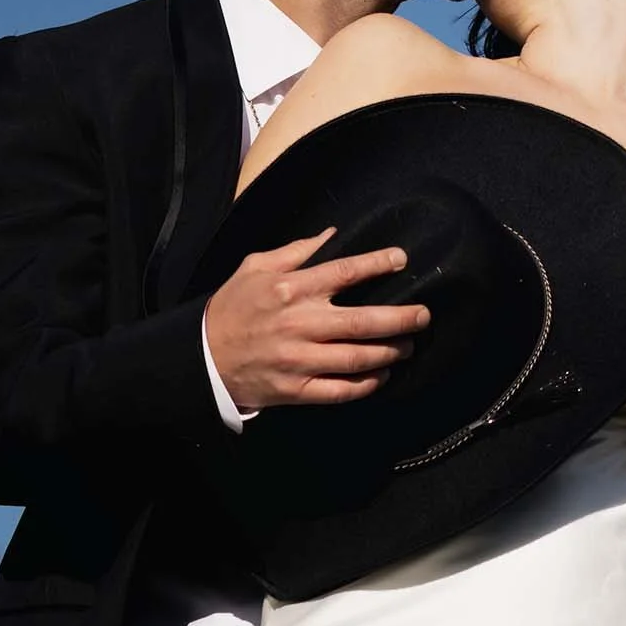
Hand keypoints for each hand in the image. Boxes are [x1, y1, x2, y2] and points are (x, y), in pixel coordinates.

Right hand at [204, 229, 429, 413]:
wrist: (201, 356)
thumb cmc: (231, 307)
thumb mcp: (255, 267)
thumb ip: (296, 251)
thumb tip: (332, 235)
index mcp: (290, 288)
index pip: (345, 272)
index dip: (378, 264)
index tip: (402, 260)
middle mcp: (299, 323)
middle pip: (363, 321)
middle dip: (401, 318)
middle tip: (424, 315)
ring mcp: (298, 359)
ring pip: (357, 359)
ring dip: (389, 352)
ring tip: (408, 346)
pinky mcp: (295, 389)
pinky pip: (340, 391)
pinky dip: (365, 385)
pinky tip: (381, 376)